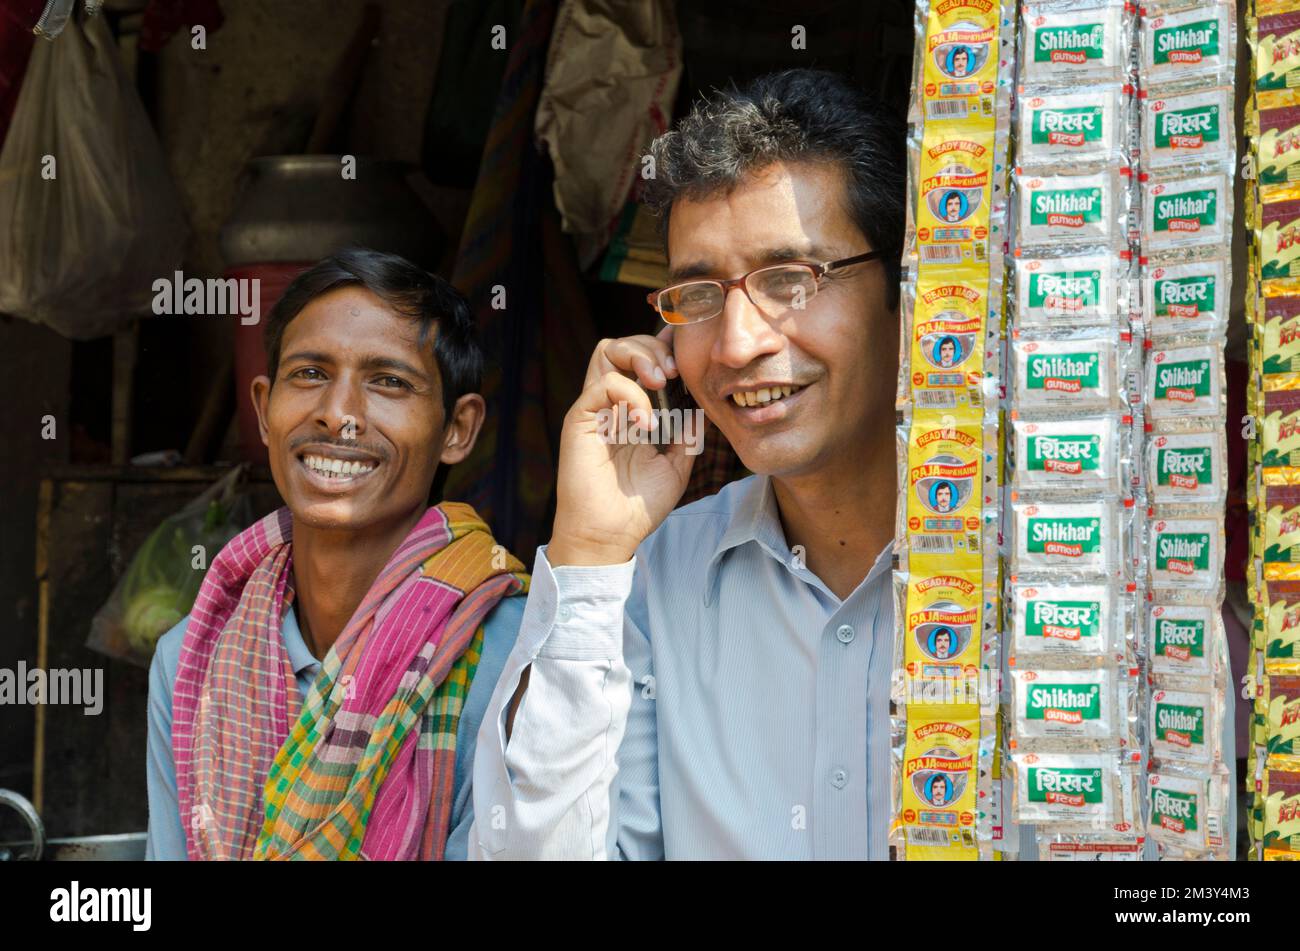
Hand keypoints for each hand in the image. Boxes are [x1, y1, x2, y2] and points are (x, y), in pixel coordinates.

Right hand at [548, 327, 694, 565]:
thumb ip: (687, 435)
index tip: (685, 358)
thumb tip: (701, 408)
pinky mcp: (580, 419)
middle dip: (652, 347)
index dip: (661, 348)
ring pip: (606, 349)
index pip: (640, 360)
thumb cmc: (637, 506)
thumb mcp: (676, 467)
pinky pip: (603, 384)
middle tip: (674, 372)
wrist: (610, 535)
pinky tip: (645, 423)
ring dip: (639, 356)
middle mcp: (610, 403)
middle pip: (623, 344)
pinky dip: (631, 395)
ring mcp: (594, 409)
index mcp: (630, 410)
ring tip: (660, 382)